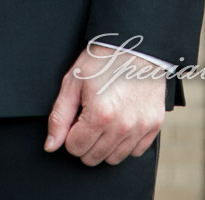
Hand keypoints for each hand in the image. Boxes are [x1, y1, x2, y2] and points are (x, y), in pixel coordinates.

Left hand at [44, 44, 166, 165]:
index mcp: (99, 115)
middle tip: (88, 119)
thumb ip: (59, 117)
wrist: (135, 46)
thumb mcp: (73, 82)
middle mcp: (122, 126)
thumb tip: (51, 145)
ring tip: (104, 121)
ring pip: (114, 158)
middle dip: (85, 142)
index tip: (76, 118)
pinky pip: (136, 151)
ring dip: (105, 145)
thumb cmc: (102, 61)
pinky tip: (121, 123)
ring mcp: (140, 127)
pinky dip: (126, 143)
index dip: (70, 134)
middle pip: (93, 157)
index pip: (74, 148)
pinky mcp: (154, 125)